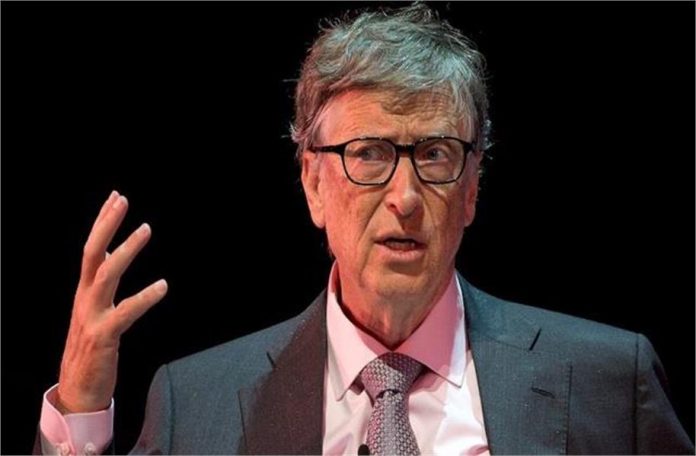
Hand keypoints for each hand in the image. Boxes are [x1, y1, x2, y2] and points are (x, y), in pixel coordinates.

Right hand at [56, 191, 167, 412]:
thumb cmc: (90, 349)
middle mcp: (85, 299)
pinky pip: (125, 312)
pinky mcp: (103, 336)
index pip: (92, 249)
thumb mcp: (93, 309)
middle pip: (92, 253)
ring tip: (145, 229)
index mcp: (84, 292)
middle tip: (122, 200)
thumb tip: (111, 252)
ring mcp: (92, 317)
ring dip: (126, 250)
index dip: (102, 222)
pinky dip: (144, 297)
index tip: (115, 198)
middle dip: (106, 224)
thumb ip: (100, 282)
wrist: (78, 390)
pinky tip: (163, 286)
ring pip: (106, 275)